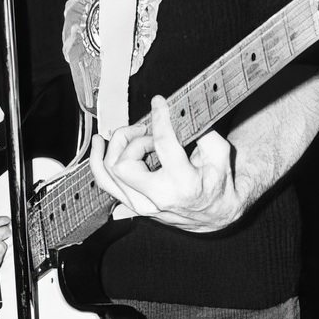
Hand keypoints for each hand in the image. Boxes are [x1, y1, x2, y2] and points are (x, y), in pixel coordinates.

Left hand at [89, 95, 244, 232]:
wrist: (214, 216)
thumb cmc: (218, 185)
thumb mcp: (221, 155)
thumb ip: (203, 131)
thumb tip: (181, 113)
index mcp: (182, 184)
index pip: (162, 143)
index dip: (159, 117)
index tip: (159, 103)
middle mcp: (157, 198)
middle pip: (124, 162)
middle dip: (134, 139)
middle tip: (149, 132)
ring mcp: (141, 205)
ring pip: (109, 172)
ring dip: (116, 146)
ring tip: (130, 134)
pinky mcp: (132, 206)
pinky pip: (105, 183)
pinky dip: (97, 160)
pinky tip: (100, 144)